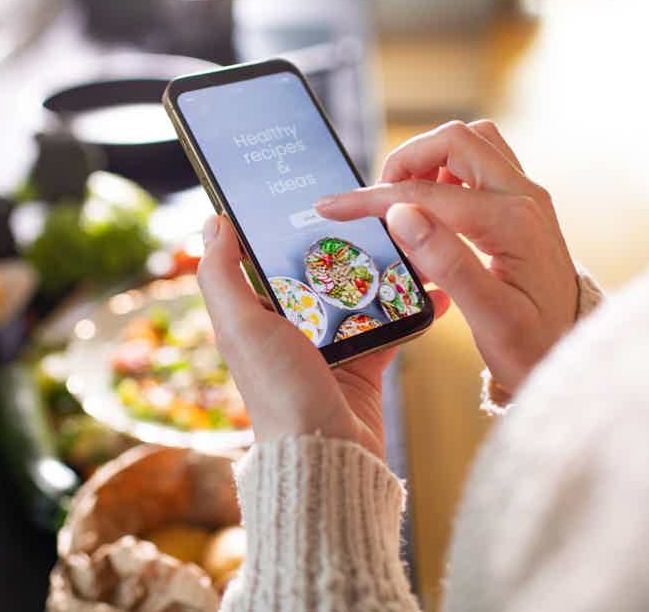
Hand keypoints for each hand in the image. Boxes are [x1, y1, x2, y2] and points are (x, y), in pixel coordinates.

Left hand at [197, 215, 449, 458]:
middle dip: (347, 242)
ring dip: (384, 268)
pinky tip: (436, 286)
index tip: (313, 191)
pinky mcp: (364, 365)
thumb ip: (222, 274)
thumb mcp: (241, 326)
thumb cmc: (279, 391)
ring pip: (359, 293)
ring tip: (410, 237)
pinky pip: (391, 325)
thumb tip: (213, 220)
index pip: (269, 258)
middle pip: (320, 271)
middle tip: (377, 207)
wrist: (329, 458)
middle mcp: (289, 329)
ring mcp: (329, 346)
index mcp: (254, 315)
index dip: (287, 226)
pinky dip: (412, 307)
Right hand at [315, 120, 577, 392]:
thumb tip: (401, 213)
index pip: (427, 194)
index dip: (373, 199)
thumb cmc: (531, 345)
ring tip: (405, 200)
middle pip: (456, 140)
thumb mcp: (490, 318)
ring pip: (472, 141)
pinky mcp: (522, 202)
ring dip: (430, 158)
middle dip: (405, 161)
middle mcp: (524, 197)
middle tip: (377, 201)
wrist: (571, 354)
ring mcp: (526, 195)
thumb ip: (447, 262)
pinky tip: (431, 207)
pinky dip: (447, 169)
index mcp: (512, 224)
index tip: (333, 208)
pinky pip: (481, 160)